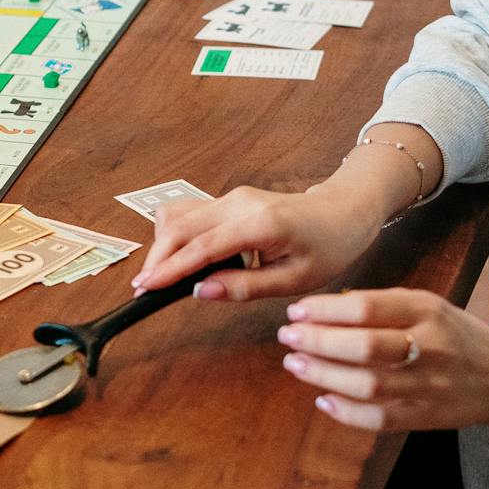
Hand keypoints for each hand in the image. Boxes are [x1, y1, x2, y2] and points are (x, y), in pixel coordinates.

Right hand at [132, 185, 382, 301]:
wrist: (343, 211)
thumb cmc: (328, 246)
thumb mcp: (295, 279)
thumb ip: (245, 287)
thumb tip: (201, 292)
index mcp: (261, 223)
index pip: (203, 245)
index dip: (171, 267)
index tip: (147, 286)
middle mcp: (239, 202)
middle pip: (179, 226)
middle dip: (157, 258)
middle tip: (144, 288)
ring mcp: (231, 197)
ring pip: (178, 215)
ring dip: (164, 245)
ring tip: (165, 276)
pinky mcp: (228, 199)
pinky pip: (190, 213)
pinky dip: (177, 236)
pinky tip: (183, 259)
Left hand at [277, 288, 488, 432]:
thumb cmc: (459, 335)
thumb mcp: (429, 305)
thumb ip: (383, 303)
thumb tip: (328, 305)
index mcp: (428, 312)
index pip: (366, 308)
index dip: (324, 310)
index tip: (296, 311)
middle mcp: (430, 348)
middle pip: (363, 347)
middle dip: (317, 341)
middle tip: (288, 337)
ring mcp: (428, 386)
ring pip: (367, 384)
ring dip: (323, 374)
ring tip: (295, 364)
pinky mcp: (425, 417)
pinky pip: (380, 418)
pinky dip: (347, 412)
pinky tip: (323, 400)